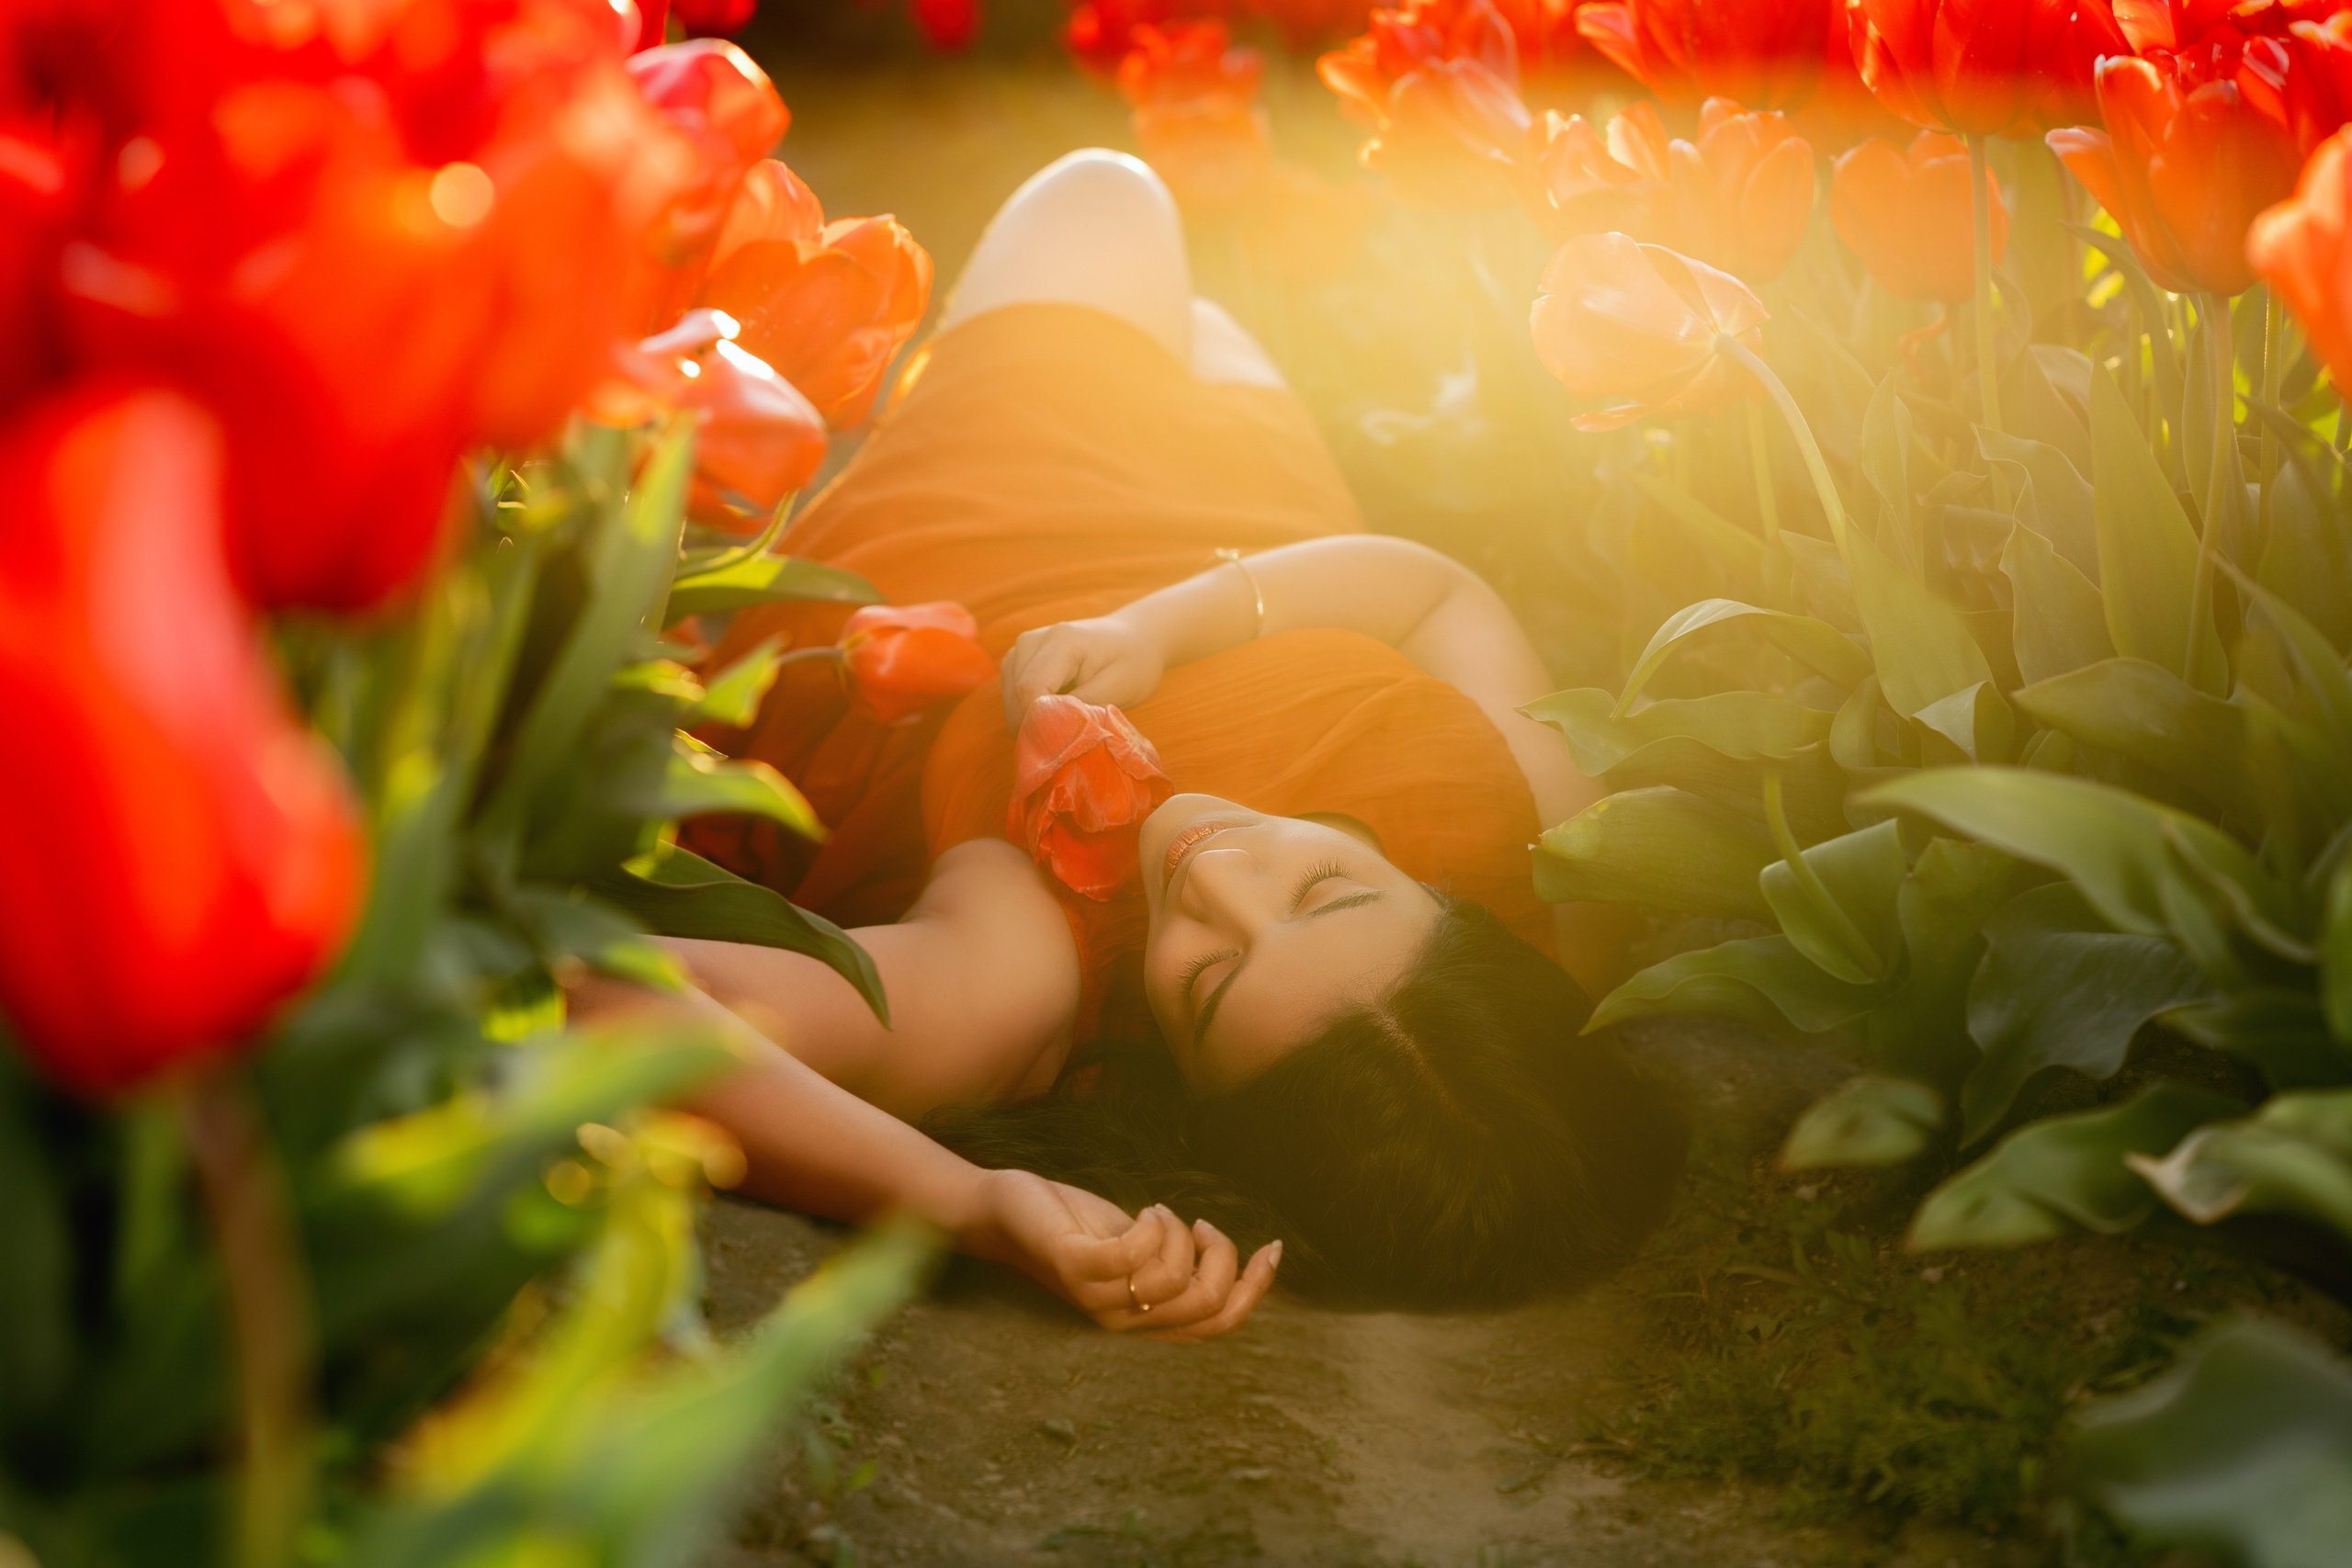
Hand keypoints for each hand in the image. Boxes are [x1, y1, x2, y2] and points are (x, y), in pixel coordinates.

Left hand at [969, 1168, 1280, 1340]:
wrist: (1003, 1210)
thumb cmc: (1075, 1226)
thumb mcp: (1137, 1245)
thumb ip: (1177, 1261)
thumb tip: (1236, 1258)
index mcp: (1145, 1321)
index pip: (1218, 1325)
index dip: (1256, 1289)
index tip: (1272, 1247)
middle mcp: (1124, 1321)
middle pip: (1207, 1304)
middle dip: (1222, 1255)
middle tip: (1198, 1225)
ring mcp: (1097, 1299)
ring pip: (1175, 1277)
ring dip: (1178, 1233)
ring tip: (1155, 1214)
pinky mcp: (1075, 1267)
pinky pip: (1136, 1254)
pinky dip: (1154, 1223)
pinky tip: (1142, 1211)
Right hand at [1000, 616, 1163, 731]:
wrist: (1132, 639)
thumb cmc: (1133, 662)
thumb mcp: (1120, 687)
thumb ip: (1085, 707)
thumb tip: (1054, 731)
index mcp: (1060, 641)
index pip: (1029, 689)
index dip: (1037, 724)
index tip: (1058, 747)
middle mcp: (1031, 641)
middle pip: (1015, 696)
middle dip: (1034, 726)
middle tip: (1067, 743)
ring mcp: (1020, 649)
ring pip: (1009, 700)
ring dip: (1031, 721)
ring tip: (1066, 724)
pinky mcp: (1017, 660)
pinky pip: (1011, 697)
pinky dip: (1029, 713)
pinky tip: (1056, 713)